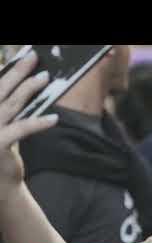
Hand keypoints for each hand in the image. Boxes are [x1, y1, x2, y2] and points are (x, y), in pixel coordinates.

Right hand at [0, 51, 57, 201]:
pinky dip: (38, 122)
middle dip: (18, 71)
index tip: (21, 57)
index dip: (8, 71)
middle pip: (0, 89)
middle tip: (33, 57)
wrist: (0, 185)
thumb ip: (9, 108)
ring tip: (45, 78)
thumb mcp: (4, 127)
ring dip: (30, 89)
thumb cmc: (2, 153)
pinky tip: (54, 118)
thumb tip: (27, 85)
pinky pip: (21, 129)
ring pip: (11, 104)